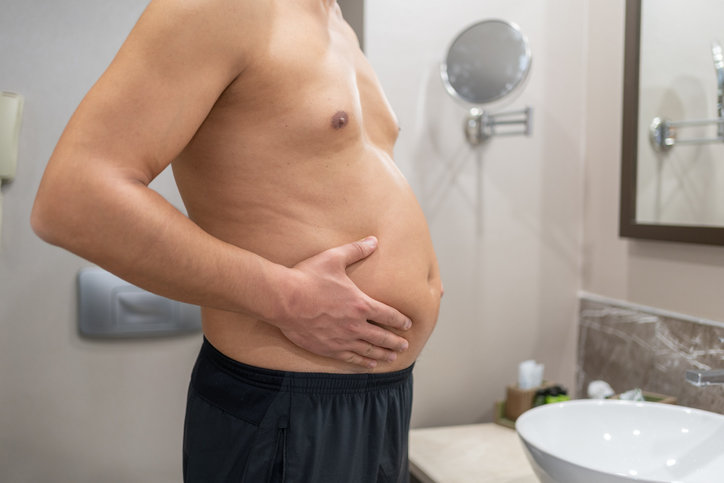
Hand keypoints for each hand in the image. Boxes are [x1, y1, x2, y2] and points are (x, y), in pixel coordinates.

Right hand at [276, 236, 410, 368]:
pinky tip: (369, 365)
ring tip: (392, 358)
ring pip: (368, 350)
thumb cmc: (308, 277)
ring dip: (382, 354)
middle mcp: (355, 325)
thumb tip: (374, 240)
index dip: (400, 320)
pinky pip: (350, 358)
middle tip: (405, 345)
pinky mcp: (327, 348)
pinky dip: (362, 362)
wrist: (283, 299)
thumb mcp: (334, 258)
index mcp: (361, 304)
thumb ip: (356, 250)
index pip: (388, 315)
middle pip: (382, 337)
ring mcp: (341, 339)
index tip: (408, 324)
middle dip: (395, 341)